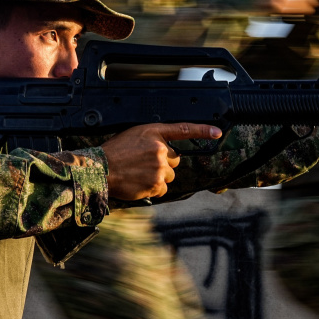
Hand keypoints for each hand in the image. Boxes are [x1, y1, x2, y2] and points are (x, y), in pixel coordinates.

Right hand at [101, 123, 221, 199]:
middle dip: (163, 162)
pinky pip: (163, 188)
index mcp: (155, 133)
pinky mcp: (156, 184)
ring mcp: (159, 167)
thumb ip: (154, 140)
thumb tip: (167, 152)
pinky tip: (140, 183)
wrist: (101, 169)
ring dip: (158, 176)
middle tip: (144, 163)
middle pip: (174, 159)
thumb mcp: (134, 135)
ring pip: (169, 175)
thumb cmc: (114, 152)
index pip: (184, 129)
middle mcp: (160, 149)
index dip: (203, 130)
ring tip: (139, 174)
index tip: (217, 132)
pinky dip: (154, 188)